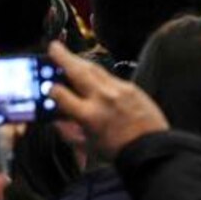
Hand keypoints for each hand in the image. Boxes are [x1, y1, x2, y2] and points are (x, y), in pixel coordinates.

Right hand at [47, 41, 167, 158]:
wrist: (151, 149)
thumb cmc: (120, 151)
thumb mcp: (88, 147)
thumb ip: (68, 133)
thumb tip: (56, 122)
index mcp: (88, 115)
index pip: (61, 94)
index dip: (51, 89)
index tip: (49, 87)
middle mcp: (102, 98)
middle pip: (77, 71)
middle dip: (63, 57)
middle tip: (54, 47)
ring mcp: (118, 90)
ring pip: (94, 69)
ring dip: (79, 60)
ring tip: (69, 55)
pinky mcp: (131, 87)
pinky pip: (110, 76)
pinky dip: (98, 73)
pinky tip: (92, 72)